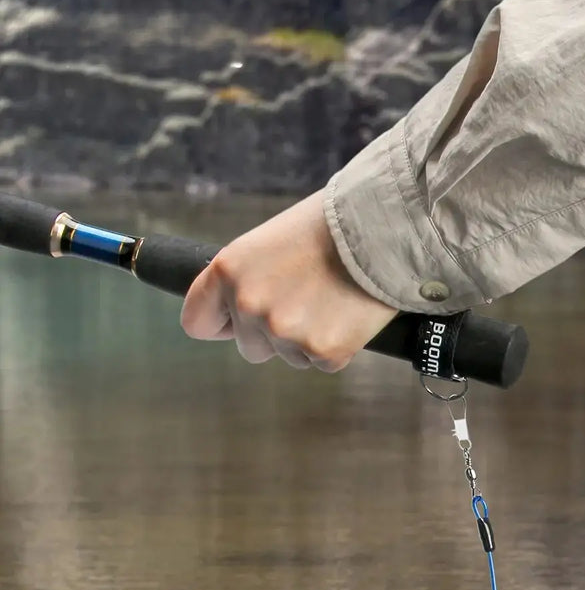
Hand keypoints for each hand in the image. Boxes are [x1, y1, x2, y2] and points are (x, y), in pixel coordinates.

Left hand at [180, 190, 398, 372]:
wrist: (381, 229)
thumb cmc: (328, 228)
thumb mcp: (267, 244)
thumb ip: (246, 279)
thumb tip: (238, 314)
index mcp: (227, 272)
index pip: (198, 322)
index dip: (222, 324)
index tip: (238, 322)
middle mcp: (250, 305)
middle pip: (250, 348)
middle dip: (274, 334)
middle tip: (307, 302)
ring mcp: (286, 332)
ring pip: (288, 356)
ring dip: (308, 338)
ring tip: (332, 301)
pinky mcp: (323, 351)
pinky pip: (322, 362)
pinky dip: (338, 346)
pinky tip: (348, 314)